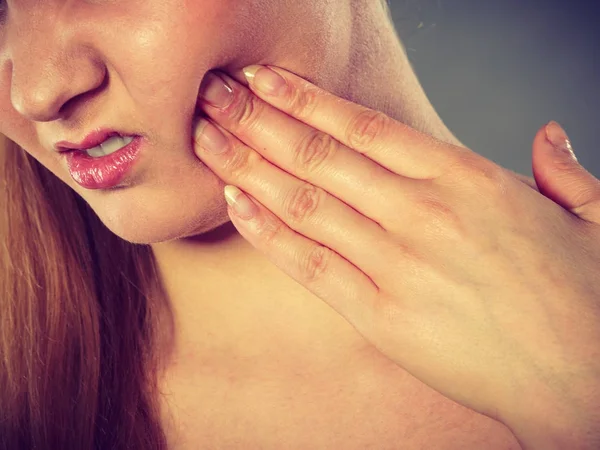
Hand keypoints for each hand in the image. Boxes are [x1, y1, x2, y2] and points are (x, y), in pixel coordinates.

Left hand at [192, 65, 599, 448]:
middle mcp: (424, 215)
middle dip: (257, 121)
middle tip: (211, 97)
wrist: (585, 380)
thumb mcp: (590, 218)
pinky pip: (312, 267)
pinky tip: (238, 205)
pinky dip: (270, 234)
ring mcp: (398, 266)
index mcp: (468, 180)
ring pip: (306, 205)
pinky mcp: (381, 316)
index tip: (264, 80)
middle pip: (320, 157)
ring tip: (207, 141)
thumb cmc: (585, 298)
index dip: (306, 99)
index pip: (365, 126)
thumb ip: (562, 169)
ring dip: (249, 168)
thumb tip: (548, 134)